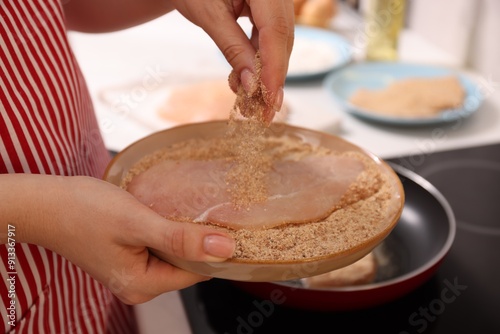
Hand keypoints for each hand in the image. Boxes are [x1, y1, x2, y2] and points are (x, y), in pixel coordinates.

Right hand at [1, 174, 234, 303]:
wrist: (44, 203)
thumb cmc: (84, 210)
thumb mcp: (138, 222)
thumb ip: (182, 239)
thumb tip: (226, 249)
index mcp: (142, 284)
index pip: (196, 273)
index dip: (213, 249)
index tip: (226, 223)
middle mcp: (138, 285)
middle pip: (186, 265)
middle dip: (197, 239)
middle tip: (206, 209)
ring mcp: (131, 271)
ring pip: (173, 253)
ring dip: (182, 232)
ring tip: (185, 207)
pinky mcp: (126, 257)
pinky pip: (158, 247)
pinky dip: (166, 230)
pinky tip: (166, 211)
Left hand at [172, 0, 294, 121]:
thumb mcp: (209, 16)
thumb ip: (232, 48)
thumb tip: (251, 85)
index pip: (275, 31)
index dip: (274, 68)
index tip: (270, 99)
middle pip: (283, 39)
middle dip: (274, 77)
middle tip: (266, 111)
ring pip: (280, 41)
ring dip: (267, 72)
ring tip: (253, 100)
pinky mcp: (270, 8)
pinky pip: (271, 37)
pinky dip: (260, 60)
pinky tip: (248, 79)